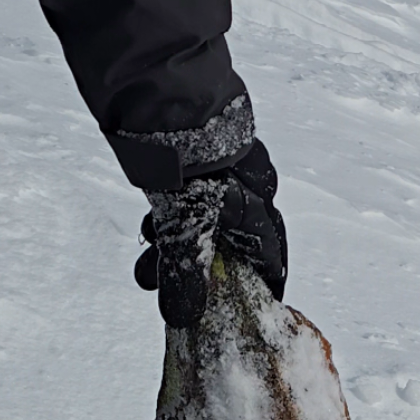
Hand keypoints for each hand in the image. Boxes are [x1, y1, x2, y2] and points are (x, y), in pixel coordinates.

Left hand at [134, 141, 287, 327]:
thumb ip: (185, 275)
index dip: (263, 286)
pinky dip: (173, 217)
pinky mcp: (204, 153)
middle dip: (201, 270)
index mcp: (259, 213)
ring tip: (147, 258)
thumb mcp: (186, 228)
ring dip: (177, 245)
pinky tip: (153, 220)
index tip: (252, 308)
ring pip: (207, 222)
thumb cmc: (191, 165)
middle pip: (233, 245)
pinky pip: (192, 199)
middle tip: (173, 287)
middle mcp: (253, 192)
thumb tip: (181, 321)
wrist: (169, 99)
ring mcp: (229, 171)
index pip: (271, 260)